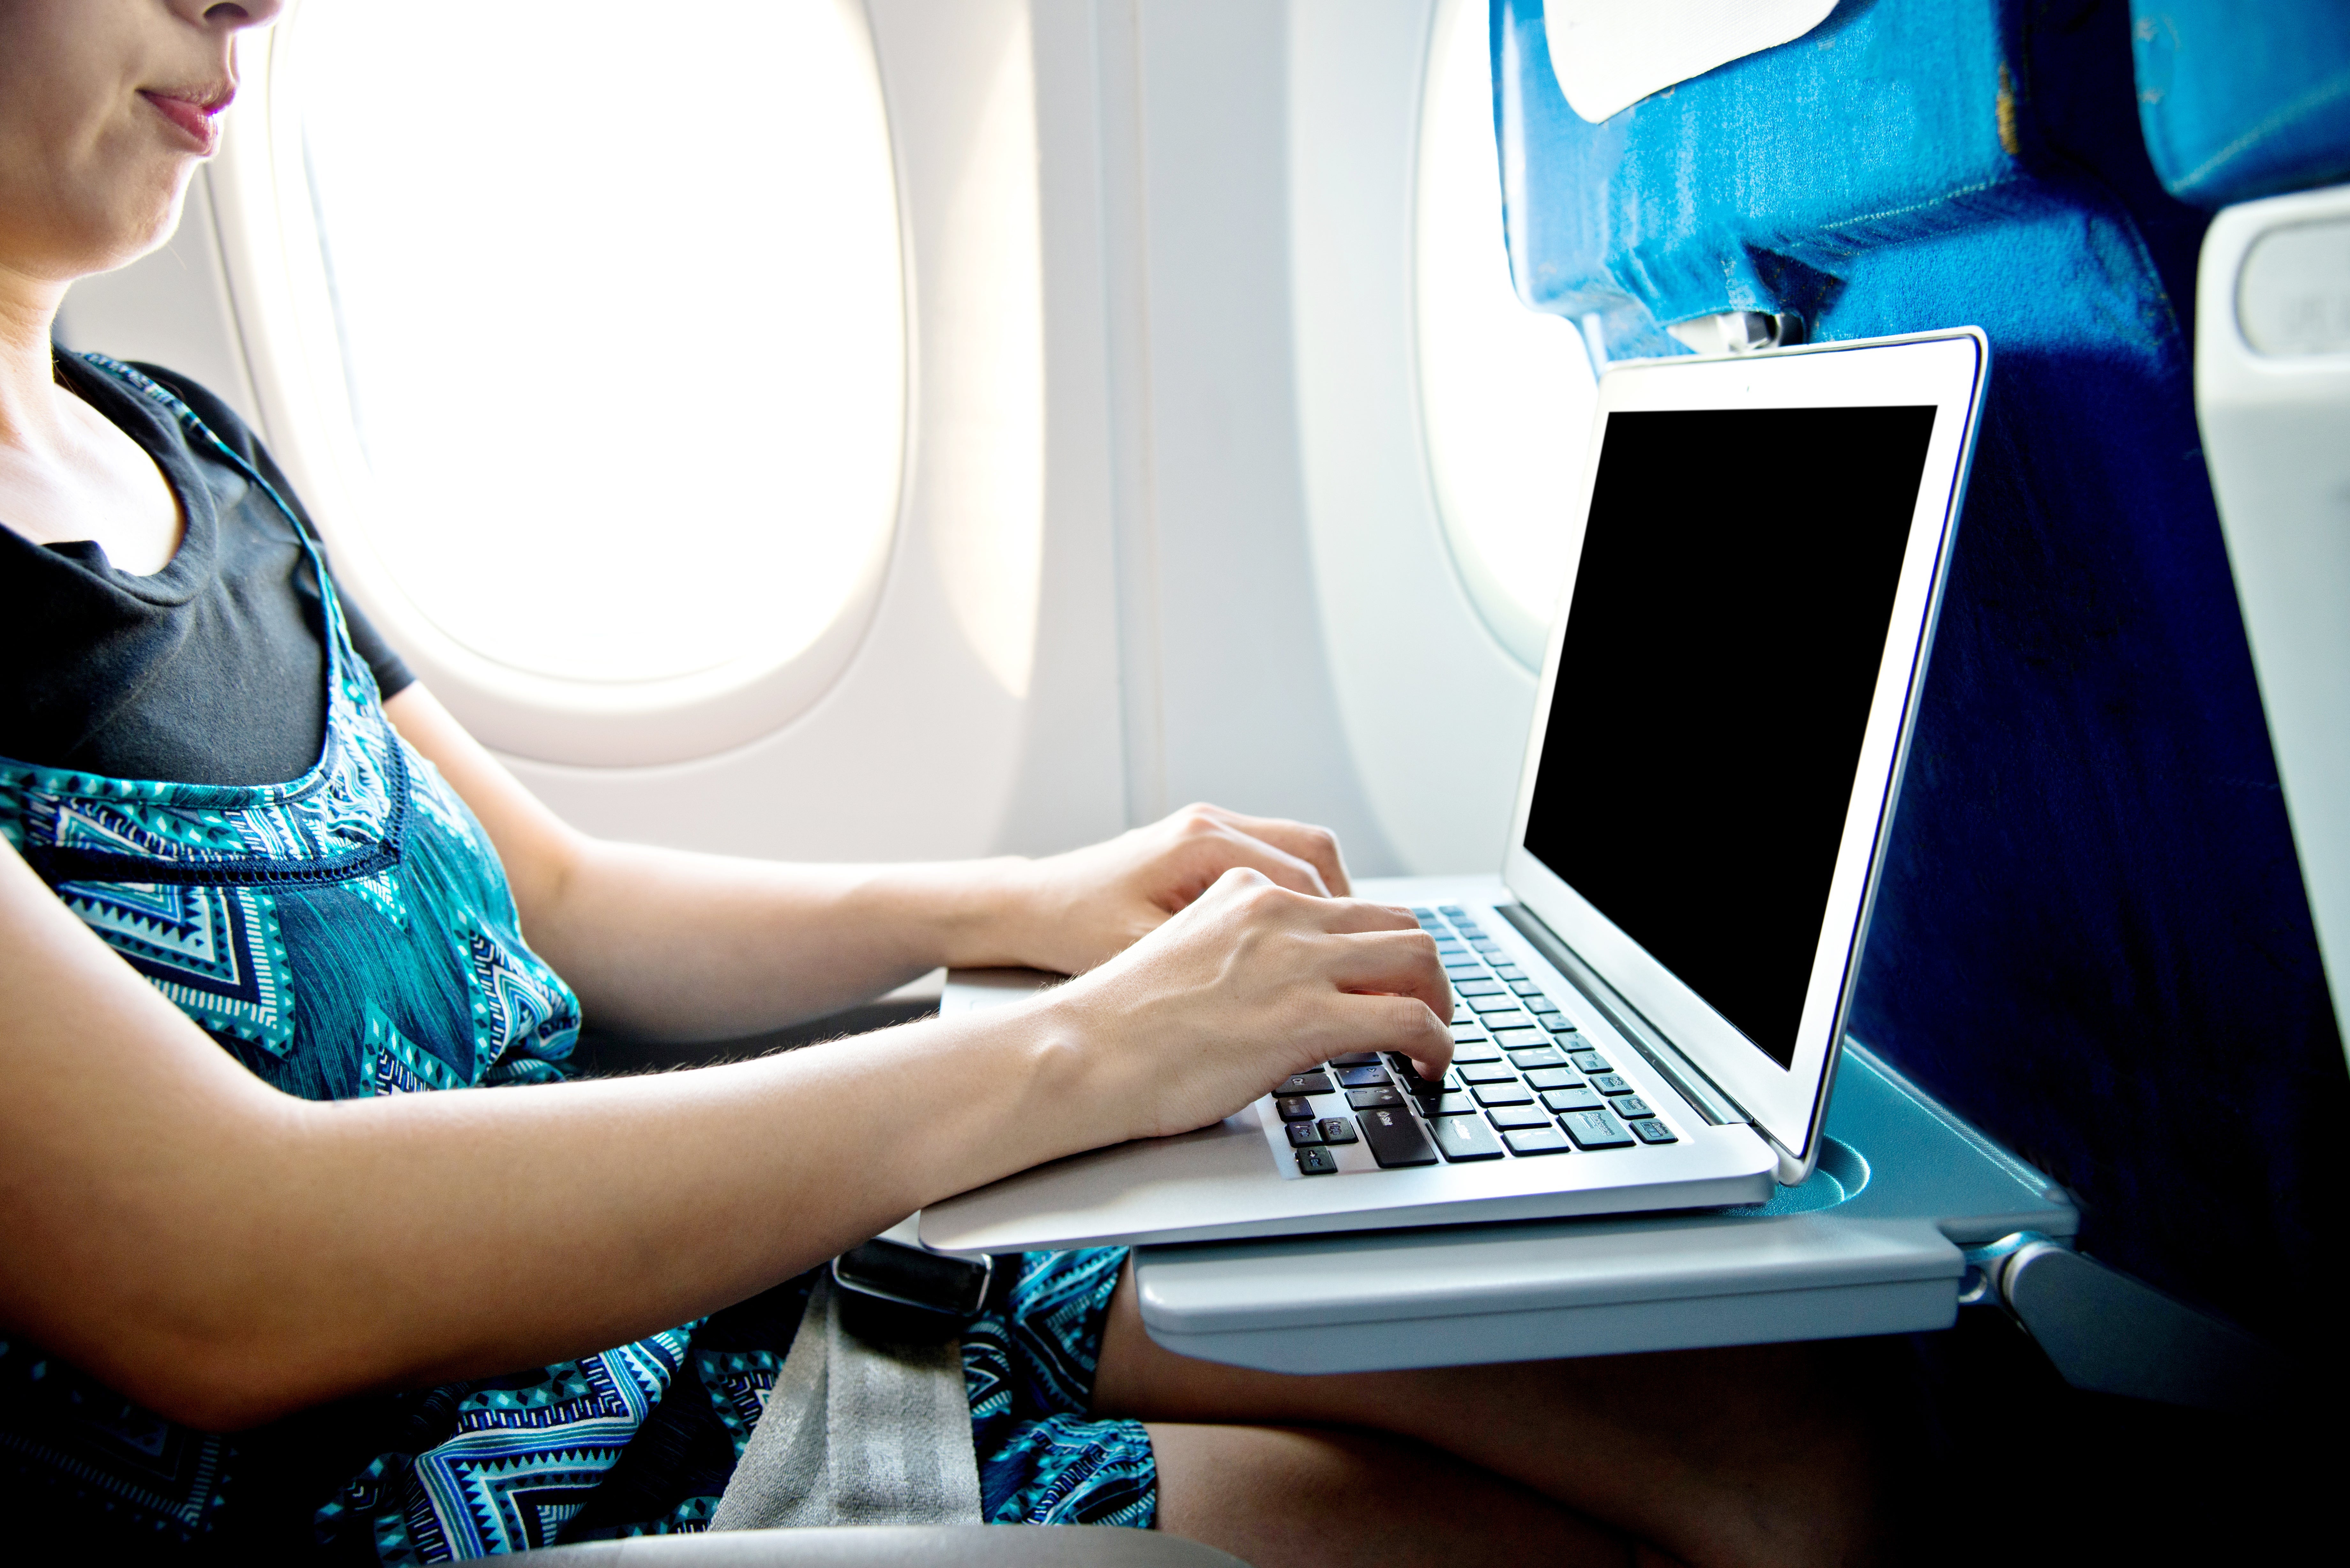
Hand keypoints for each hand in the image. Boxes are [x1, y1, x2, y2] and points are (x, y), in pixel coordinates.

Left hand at [992, 803, 1352, 975]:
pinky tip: (1299, 938)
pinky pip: (1276, 859)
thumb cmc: (1074, 931)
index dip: (1340, 930)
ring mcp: (1210, 828)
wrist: (1030, 907)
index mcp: (1201, 843)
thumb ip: (1214, 963)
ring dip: (1328, 901)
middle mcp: (1212, 823)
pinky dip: (1298, 894)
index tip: (1362, 972)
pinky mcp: (1204, 845)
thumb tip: (1283, 994)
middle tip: (1367, 963)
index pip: (1303, 879)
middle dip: (1349, 909)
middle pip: (1317, 853)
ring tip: (1341, 953)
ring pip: (1303, 852)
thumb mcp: (1144, 953)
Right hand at [1036, 867, 1452, 1142]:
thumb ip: (1244, 953)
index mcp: (1247, 891)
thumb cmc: (1121, 1021)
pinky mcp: (1307, 1016)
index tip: (1386, 982)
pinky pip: (1410, 1018)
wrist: (1084, 1051)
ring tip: (1435, 1039)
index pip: (1348, 904)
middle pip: (1397, 921)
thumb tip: (1282, 987)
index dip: (1382, 947)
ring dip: (1441, 1000)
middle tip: (1428, 1009)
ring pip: (1418, 957)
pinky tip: (1430, 1064)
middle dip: (1425, 969)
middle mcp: (1279, 912)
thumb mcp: (1188, 953)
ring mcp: (1296, 962)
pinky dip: (1438, 1041)